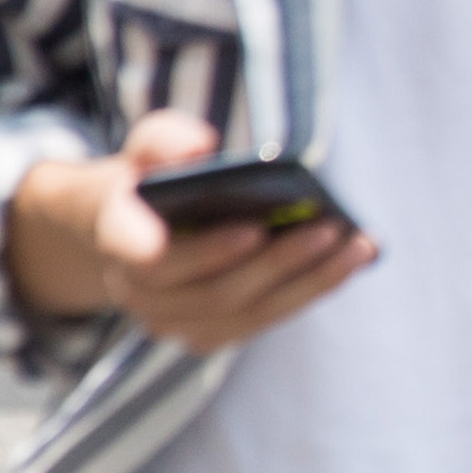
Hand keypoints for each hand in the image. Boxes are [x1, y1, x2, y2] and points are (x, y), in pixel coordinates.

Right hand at [5, 107, 370, 348]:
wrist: (131, 229)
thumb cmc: (149, 178)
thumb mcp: (147, 148)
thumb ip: (165, 139)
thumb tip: (199, 146)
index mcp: (116, 234)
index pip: (138, 248)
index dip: (189, 247)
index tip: (251, 229)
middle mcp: (135, 289)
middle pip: (212, 289)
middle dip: (277, 262)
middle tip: (328, 229)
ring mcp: (168, 320)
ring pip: (242, 313)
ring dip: (305, 283)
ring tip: (355, 246)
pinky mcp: (203, 333)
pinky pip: (258, 322)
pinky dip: (307, 293)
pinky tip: (348, 263)